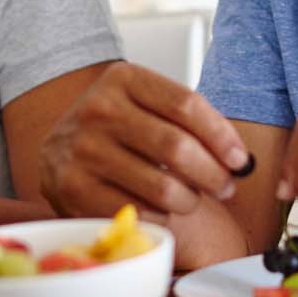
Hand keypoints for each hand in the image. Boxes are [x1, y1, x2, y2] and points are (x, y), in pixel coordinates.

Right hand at [38, 62, 250, 221]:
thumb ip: (188, 120)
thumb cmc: (117, 129)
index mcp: (123, 78)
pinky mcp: (74, 189)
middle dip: (214, 174)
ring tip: (192, 199)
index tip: (240, 159)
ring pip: (163, 187)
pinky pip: (139, 213)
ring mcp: (83, 150)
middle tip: (225, 187)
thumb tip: (238, 159)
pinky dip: (160, 218)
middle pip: (177, 147)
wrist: (57, 152)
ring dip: (190, 201)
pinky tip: (162, 211)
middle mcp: (98, 109)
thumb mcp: (144, 104)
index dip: (222, 136)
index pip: (186, 105)